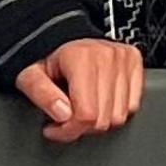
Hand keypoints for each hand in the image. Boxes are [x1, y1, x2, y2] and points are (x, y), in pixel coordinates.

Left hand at [15, 38, 144, 142]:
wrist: (64, 35)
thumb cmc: (47, 56)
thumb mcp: (30, 75)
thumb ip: (42, 94)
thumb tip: (63, 114)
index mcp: (81, 58)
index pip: (86, 114)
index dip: (69, 129)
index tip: (54, 128)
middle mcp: (107, 56)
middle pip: (103, 119)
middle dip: (81, 126)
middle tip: (66, 116)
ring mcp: (124, 58)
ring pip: (119, 116)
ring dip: (99, 120)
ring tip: (82, 107)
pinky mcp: (134, 62)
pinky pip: (132, 105)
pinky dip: (116, 110)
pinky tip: (99, 101)